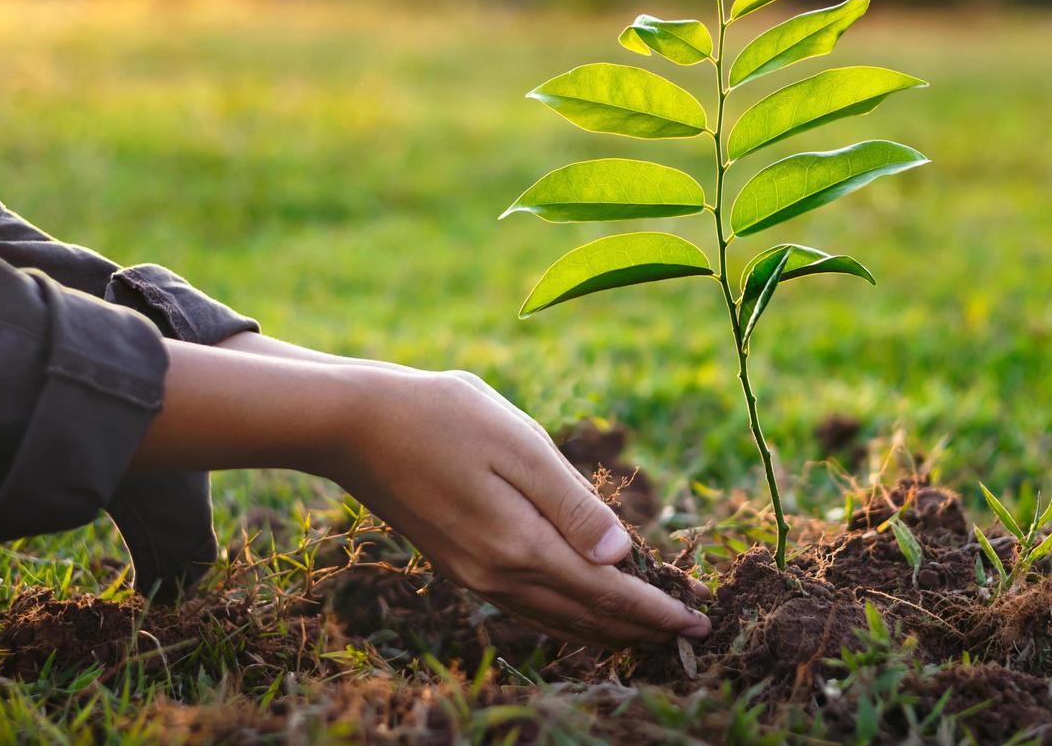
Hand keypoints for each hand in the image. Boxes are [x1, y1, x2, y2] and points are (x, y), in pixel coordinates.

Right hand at [327, 369, 711, 646]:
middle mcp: (497, 572)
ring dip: (605, 628)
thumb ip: (573, 504)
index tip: (697, 624)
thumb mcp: (519, 444)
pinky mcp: (458, 563)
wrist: (354, 424)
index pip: (606, 592)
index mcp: (520, 544)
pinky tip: (579, 611)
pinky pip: (526, 606)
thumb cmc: (443, 416)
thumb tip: (623, 556)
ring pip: (555, 618)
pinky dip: (566, 616)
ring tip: (646, 633)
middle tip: (689, 635)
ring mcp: (473, 573)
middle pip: (585, 616)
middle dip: (640, 627)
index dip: (656, 610)